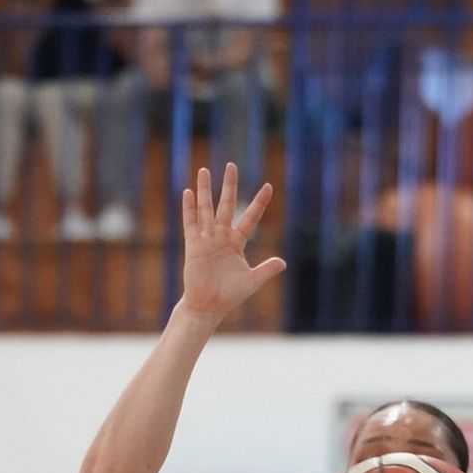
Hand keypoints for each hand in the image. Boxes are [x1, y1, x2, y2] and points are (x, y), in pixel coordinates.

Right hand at [179, 164, 284, 322]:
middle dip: (229, 186)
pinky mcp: (193, 245)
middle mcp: (222, 236)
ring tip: (205, 170)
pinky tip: (189, 192)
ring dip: (205, 190)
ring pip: (207, 209)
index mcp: (237, 242)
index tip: (268, 186)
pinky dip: (189, 208)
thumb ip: (266, 270)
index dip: (259, 203)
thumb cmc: (230, 295)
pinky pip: (191, 223)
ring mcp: (207, 239)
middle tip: (232, 165)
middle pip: (227, 205)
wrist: (208, 306)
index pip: (251, 217)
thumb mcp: (252, 281)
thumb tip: (284, 263)